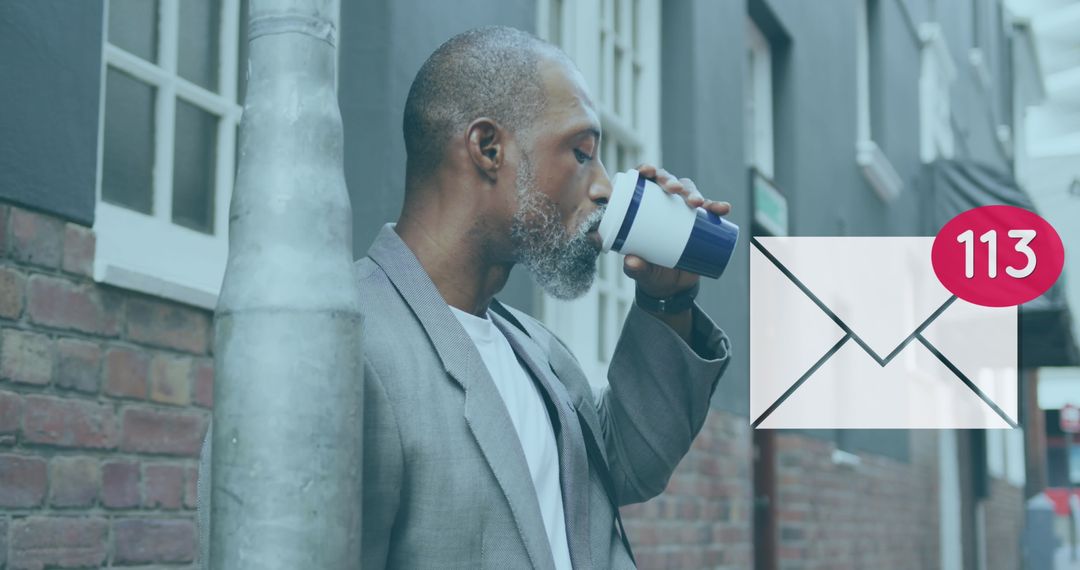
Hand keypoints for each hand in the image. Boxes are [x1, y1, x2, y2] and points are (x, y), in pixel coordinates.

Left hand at [623, 164, 731, 298]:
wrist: (671, 288)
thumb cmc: (649, 273)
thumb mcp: (640, 272)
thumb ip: (635, 268)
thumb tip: (631, 261)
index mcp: (642, 209)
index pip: (642, 182)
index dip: (645, 170)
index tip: (648, 172)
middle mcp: (662, 205)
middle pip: (667, 182)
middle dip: (671, 180)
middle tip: (675, 190)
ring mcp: (682, 212)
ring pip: (689, 192)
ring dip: (694, 192)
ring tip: (698, 203)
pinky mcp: (699, 223)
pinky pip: (709, 210)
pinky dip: (717, 207)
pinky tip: (723, 208)